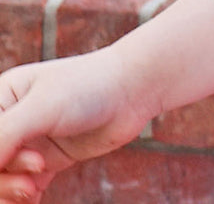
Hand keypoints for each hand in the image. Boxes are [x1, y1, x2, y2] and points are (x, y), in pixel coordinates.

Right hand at [0, 50, 151, 202]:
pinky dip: (23, 201)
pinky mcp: (47, 162)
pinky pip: (22, 191)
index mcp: (2, 99)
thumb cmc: (90, 87)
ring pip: (3, 181)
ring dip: (11, 193)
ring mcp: (29, 144)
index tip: (27, 160)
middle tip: (34, 175)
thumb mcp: (42, 108)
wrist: (135, 90)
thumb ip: (5, 135)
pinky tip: (35, 199)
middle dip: (3, 180)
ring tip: (33, 189)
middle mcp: (11, 122)